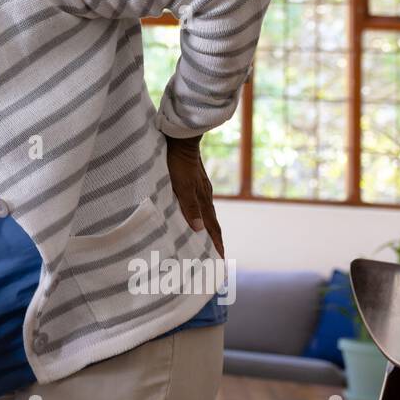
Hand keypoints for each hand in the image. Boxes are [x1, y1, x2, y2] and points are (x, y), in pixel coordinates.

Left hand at [164, 133, 223, 257]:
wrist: (182, 138)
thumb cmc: (179, 162)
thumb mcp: (182, 185)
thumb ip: (190, 206)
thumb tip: (198, 230)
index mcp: (204, 200)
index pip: (212, 228)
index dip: (216, 245)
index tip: (220, 261)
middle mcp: (206, 196)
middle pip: (212, 223)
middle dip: (215, 241)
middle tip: (218, 257)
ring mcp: (202, 188)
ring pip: (207, 214)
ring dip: (208, 229)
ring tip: (208, 241)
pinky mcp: (196, 181)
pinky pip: (201, 204)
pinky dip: (201, 215)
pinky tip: (196, 215)